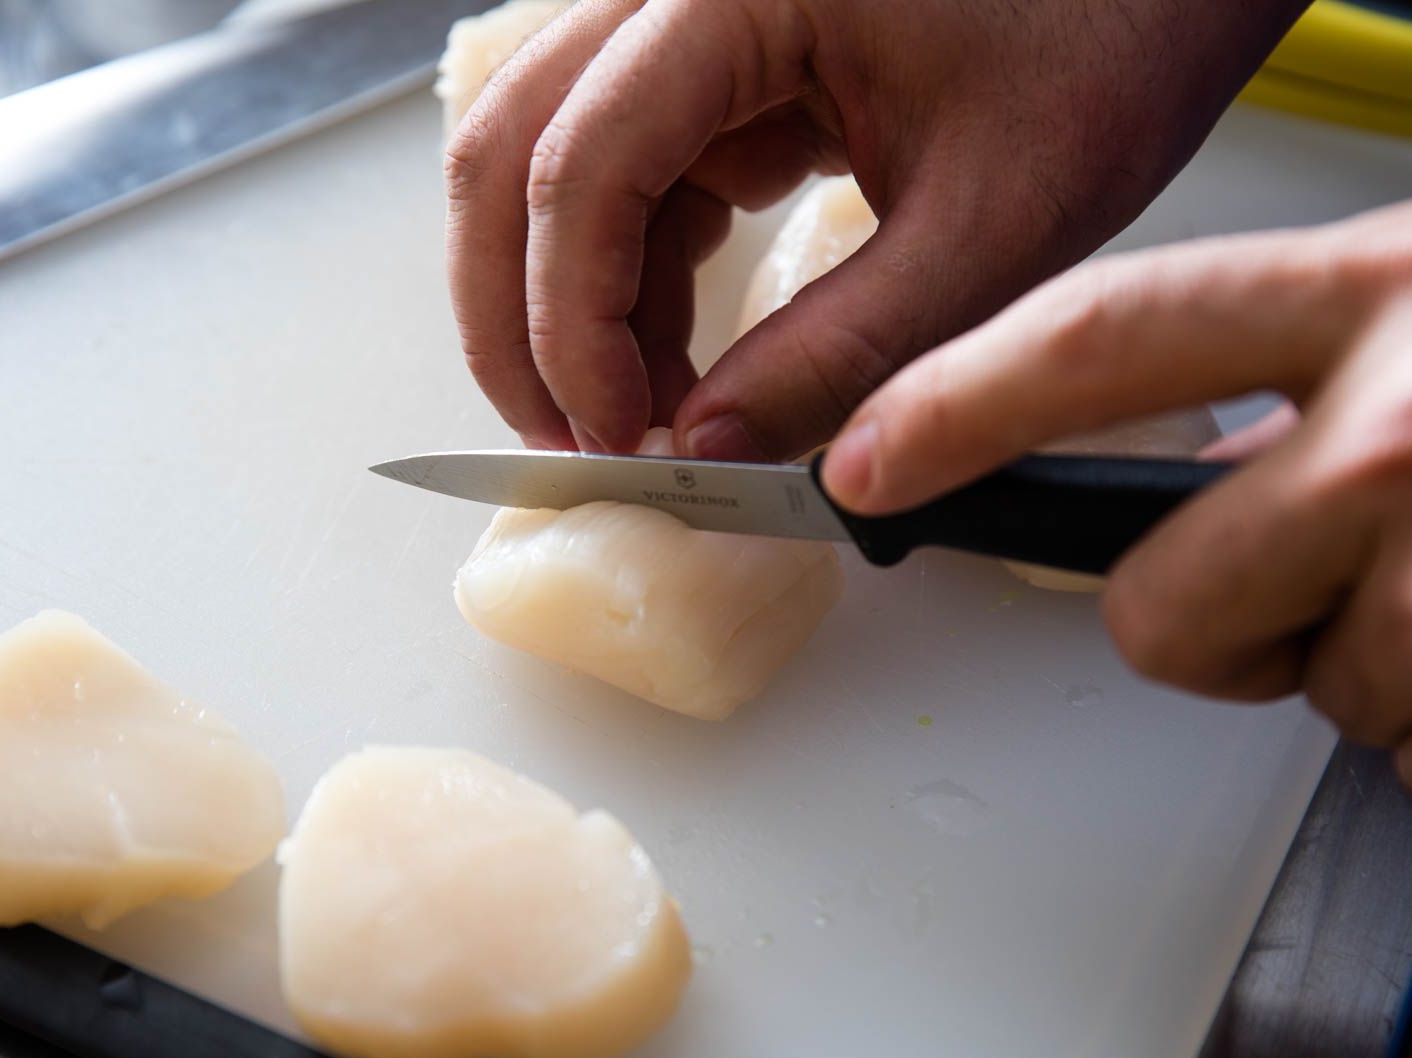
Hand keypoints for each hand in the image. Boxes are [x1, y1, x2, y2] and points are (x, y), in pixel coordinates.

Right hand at [446, 0, 1307, 456]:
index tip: (617, 439)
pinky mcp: (719, 65)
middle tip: (571, 442)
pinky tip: (675, 361)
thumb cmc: (1112, 36)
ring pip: (552, 167)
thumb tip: (714, 448)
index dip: (573, 323)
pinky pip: (628, 176)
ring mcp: (690, 21)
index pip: (582, 163)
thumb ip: (842, 348)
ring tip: (637, 420)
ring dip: (570, 305)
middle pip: (513, 152)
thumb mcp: (989, 224)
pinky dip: (633, 281)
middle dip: (521, 318)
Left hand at [822, 202, 1411, 776]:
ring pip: (1283, 682)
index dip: (952, 410)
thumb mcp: (1400, 303)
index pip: (1093, 341)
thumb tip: (1137, 451)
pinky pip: (1393, 738)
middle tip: (1269, 595)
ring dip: (1330, 654)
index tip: (855, 467)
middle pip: (1152, 605)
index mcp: (1350, 292)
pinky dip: (1411, 702)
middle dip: (1180, 630)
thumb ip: (1261, 358)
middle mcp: (1396, 417)